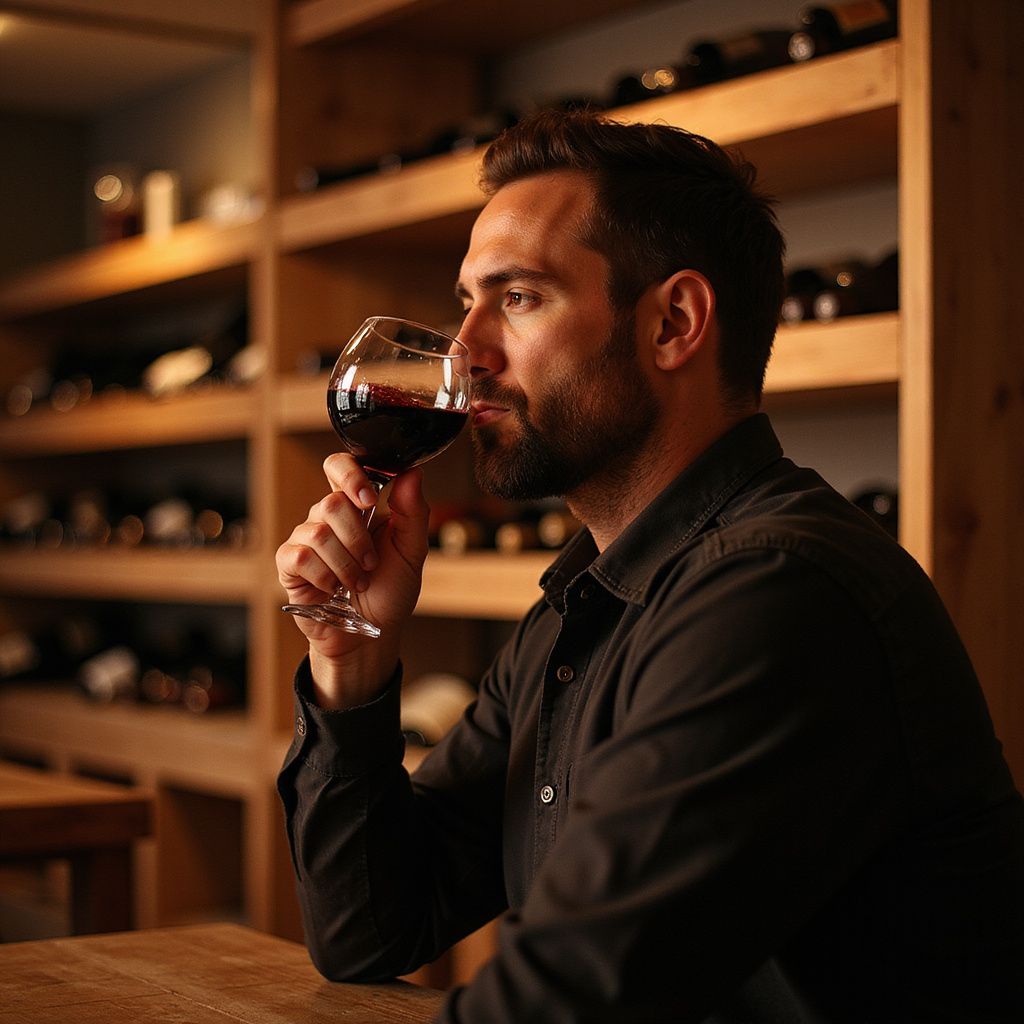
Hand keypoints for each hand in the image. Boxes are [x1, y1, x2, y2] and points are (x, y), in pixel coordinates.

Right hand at [276, 454, 429, 704]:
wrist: (372, 633)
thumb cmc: (390, 591)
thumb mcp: (412, 552)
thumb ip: (414, 512)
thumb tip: (411, 472)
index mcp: (357, 507)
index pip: (340, 467)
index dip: (350, 475)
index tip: (370, 499)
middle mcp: (327, 518)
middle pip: (330, 503)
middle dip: (358, 539)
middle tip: (371, 564)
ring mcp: (306, 540)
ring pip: (317, 533)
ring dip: (346, 564)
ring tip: (357, 583)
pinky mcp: (290, 566)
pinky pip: (299, 558)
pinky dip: (325, 577)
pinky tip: (334, 590)